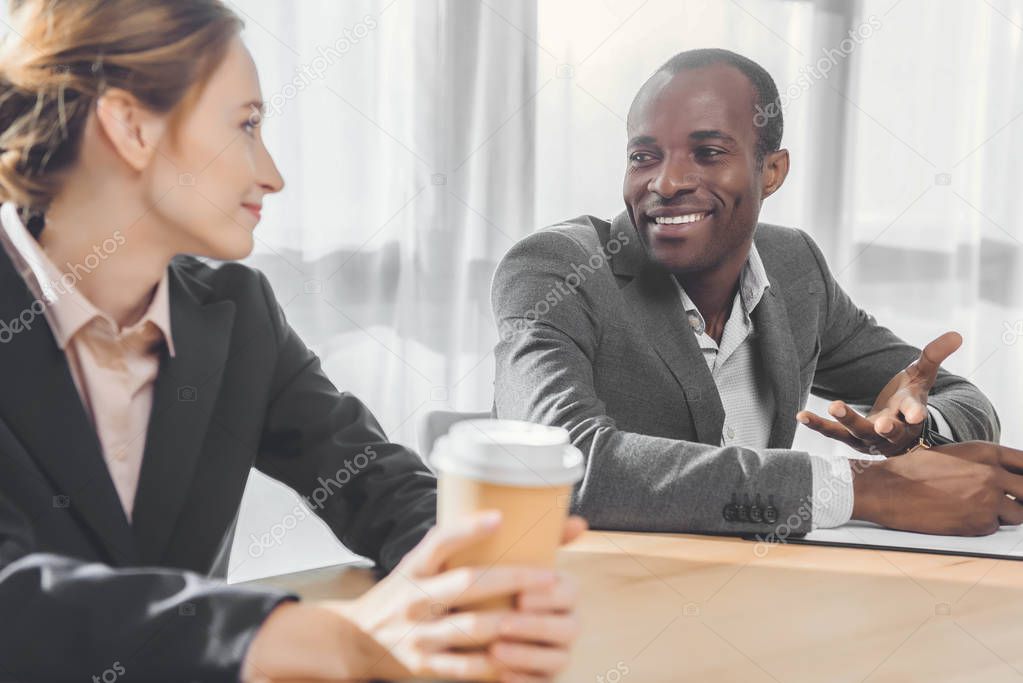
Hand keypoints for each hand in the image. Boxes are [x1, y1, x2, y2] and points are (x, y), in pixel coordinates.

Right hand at [242, 512, 586, 682]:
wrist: (356, 638)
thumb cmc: (405, 592)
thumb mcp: (420, 564)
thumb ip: (461, 545)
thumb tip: (516, 515)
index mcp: (415, 567)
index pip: (439, 541)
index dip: (468, 528)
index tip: (500, 517)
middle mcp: (414, 598)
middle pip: (467, 584)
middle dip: (511, 580)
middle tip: (549, 576)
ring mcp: (418, 634)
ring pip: (471, 627)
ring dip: (510, 622)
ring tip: (543, 616)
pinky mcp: (424, 665)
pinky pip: (466, 667)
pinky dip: (496, 663)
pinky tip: (521, 655)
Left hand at [797, 331, 961, 454]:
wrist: (896, 428)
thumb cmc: (909, 398)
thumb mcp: (921, 376)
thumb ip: (933, 355)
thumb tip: (957, 334)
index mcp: (911, 413)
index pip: (916, 413)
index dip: (916, 413)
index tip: (916, 415)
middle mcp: (893, 430)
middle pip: (889, 430)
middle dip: (885, 427)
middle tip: (881, 423)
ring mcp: (871, 438)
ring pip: (858, 432)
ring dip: (846, 421)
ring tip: (834, 405)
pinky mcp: (850, 439)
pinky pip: (833, 433)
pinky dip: (818, 425)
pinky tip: (800, 415)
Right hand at [850, 441, 1022, 534]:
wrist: (888, 489)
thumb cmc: (914, 471)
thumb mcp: (954, 455)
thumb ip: (984, 463)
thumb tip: (1005, 476)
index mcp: (986, 452)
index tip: (1020, 482)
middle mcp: (992, 474)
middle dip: (1022, 498)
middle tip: (1010, 501)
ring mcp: (988, 500)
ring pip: (1019, 514)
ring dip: (1004, 514)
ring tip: (978, 508)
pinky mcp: (980, 523)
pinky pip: (995, 527)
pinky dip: (983, 525)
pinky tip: (961, 516)